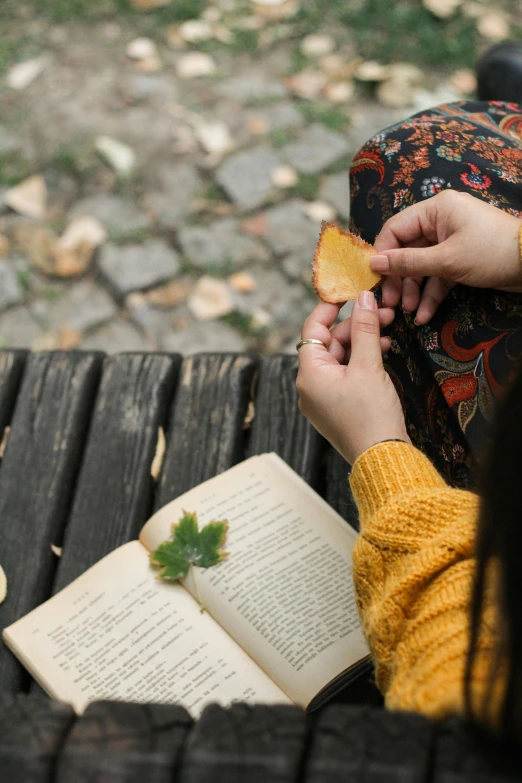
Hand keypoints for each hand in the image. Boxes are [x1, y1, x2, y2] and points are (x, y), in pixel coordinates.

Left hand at [296, 291, 409, 465]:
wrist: (383, 459)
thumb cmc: (372, 415)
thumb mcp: (369, 367)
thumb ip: (365, 330)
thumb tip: (364, 299)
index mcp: (310, 374)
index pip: (313, 329)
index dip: (330, 307)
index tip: (348, 290)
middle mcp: (310, 386)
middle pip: (328, 342)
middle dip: (355, 325)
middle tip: (383, 312)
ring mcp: (322, 398)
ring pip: (339, 357)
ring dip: (362, 342)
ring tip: (388, 331)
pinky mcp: (337, 407)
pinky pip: (345, 374)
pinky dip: (361, 361)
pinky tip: (383, 352)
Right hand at [371, 190, 521, 324]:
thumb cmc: (490, 253)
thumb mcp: (446, 260)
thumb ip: (408, 263)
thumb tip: (375, 264)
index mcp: (436, 209)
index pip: (395, 229)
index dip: (383, 255)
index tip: (374, 281)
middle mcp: (441, 221)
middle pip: (407, 250)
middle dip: (400, 279)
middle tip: (392, 304)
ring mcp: (452, 240)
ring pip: (422, 265)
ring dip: (415, 290)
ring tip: (411, 313)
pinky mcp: (461, 257)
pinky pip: (439, 274)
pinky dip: (432, 292)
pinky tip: (425, 314)